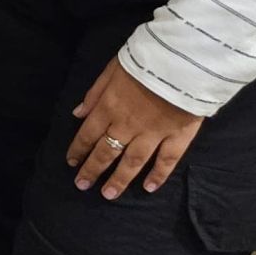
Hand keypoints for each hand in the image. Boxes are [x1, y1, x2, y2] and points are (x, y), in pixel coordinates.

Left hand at [69, 56, 202, 198]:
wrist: (184, 60)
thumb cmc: (146, 59)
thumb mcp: (112, 68)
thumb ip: (95, 93)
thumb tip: (78, 114)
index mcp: (109, 107)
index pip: (88, 134)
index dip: (78, 150)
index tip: (71, 163)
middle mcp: (127, 125)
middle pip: (106, 152)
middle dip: (92, 170)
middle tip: (82, 185)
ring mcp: (153, 133)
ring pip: (133, 162)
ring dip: (119, 180)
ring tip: (108, 195)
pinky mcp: (178, 136)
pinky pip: (167, 160)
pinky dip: (158, 175)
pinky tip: (149, 188)